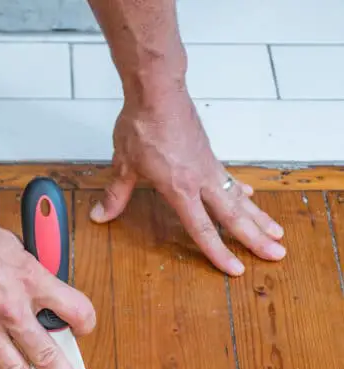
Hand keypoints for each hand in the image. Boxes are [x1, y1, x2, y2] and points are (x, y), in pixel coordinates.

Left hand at [90, 91, 285, 274]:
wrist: (157, 90)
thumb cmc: (142, 125)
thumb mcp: (123, 165)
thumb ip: (115, 194)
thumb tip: (100, 216)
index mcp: (179, 188)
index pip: (201, 228)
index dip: (218, 251)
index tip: (236, 269)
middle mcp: (200, 180)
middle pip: (233, 216)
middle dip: (255, 238)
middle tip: (277, 256)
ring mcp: (208, 166)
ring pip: (239, 199)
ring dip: (259, 218)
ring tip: (277, 234)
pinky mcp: (208, 155)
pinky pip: (229, 180)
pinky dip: (241, 192)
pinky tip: (250, 198)